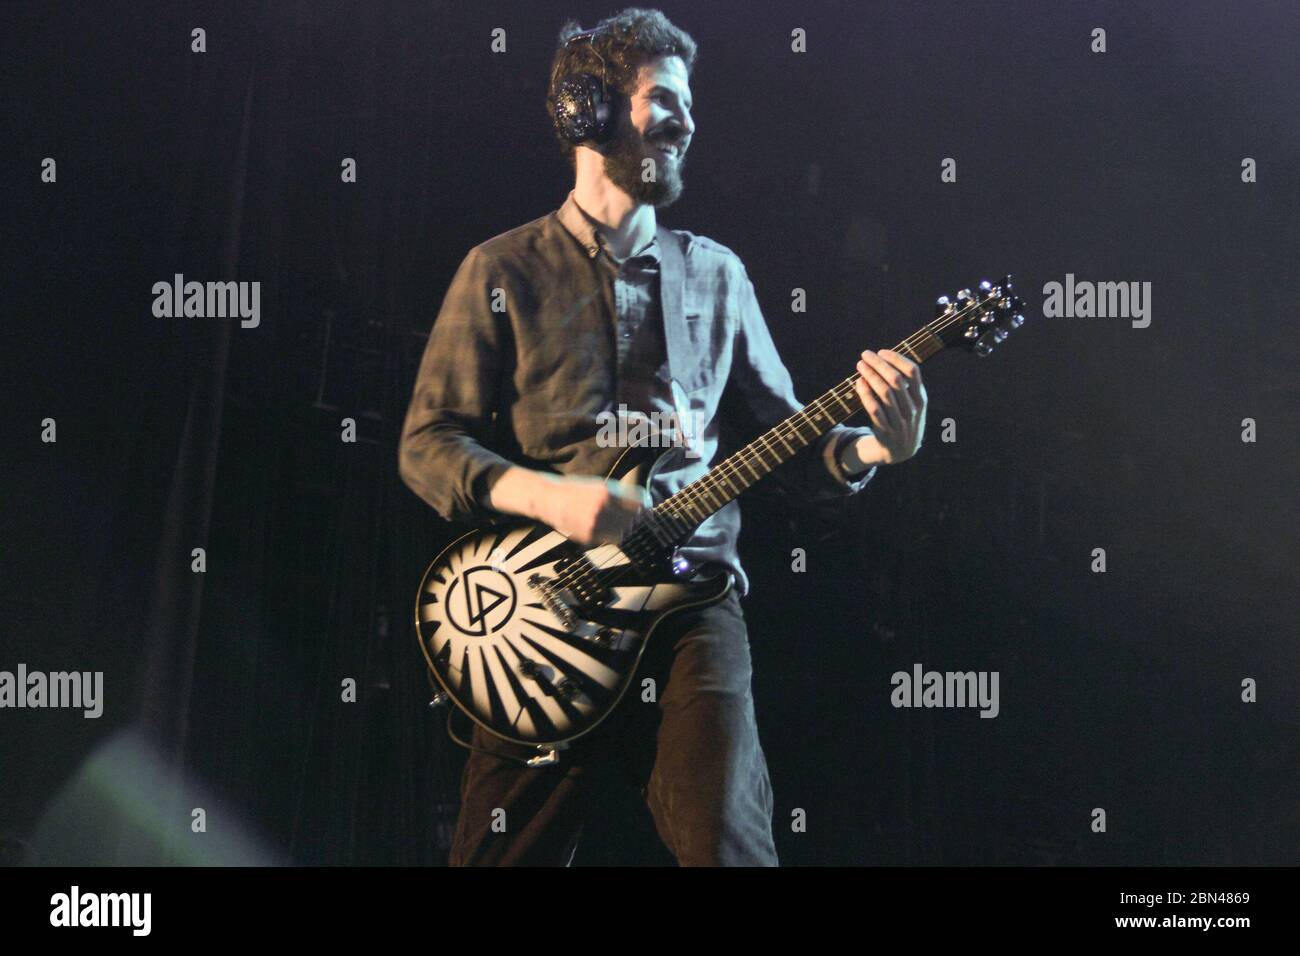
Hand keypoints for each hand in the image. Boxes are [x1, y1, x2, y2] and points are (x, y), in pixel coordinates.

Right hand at [536, 475, 650, 545]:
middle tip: (639, 521)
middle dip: (636, 522)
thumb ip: (614, 494)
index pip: (635, 504)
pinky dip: (610, 536)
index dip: (644, 509)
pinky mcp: (587, 536)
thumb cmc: (574, 490)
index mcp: (605, 493)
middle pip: (631, 520)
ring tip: (624, 527)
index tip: (648, 512)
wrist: (549, 500)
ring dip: (624, 531)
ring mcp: (594, 524)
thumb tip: (635, 503)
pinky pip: (606, 539)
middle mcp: (601, 509)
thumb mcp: (596, 486)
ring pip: (621, 533)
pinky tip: (606, 530)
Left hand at [852, 349, 926, 464]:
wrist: (900, 451)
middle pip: (896, 380)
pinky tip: (858, 383)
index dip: (897, 359)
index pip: (913, 372)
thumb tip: (884, 359)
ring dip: (871, 376)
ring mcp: (900, 422)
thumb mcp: (911, 404)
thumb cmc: (903, 419)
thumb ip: (904, 385)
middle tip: (865, 354)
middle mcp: (913, 410)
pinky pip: (875, 410)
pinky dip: (866, 395)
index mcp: (921, 399)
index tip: (881, 352)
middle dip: (879, 364)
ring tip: (860, 365)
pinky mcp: (886, 432)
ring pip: (885, 394)